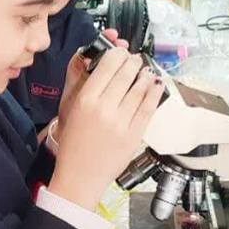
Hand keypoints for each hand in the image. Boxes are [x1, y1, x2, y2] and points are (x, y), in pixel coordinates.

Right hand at [49, 48, 163, 210]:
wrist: (79, 176)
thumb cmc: (73, 144)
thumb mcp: (73, 111)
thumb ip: (89, 89)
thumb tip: (109, 69)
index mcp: (85, 100)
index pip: (108, 66)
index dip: (118, 54)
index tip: (122, 52)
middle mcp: (104, 108)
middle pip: (126, 74)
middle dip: (133, 62)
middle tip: (136, 59)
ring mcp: (121, 122)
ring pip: (139, 89)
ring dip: (146, 76)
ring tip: (147, 71)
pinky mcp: (134, 135)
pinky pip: (148, 108)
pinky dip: (154, 93)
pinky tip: (156, 86)